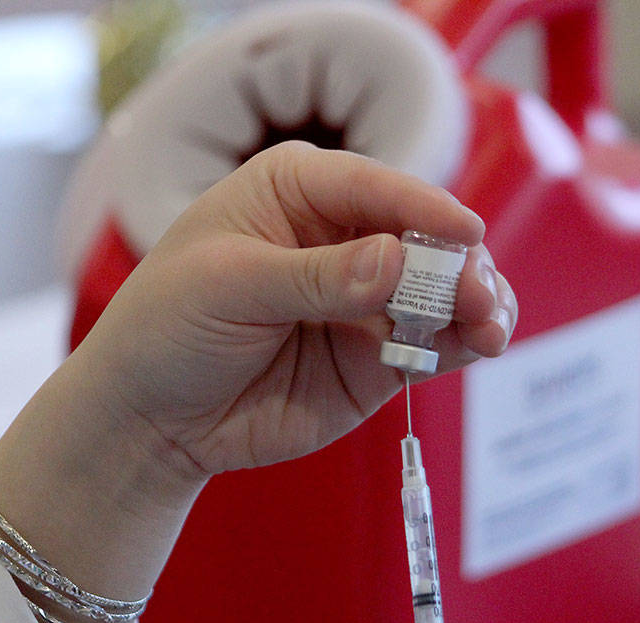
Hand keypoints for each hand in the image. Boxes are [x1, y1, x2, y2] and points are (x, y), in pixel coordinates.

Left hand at [0, 140, 516, 608]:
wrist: (151, 418)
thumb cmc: (169, 327)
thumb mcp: (229, 287)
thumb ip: (314, 278)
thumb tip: (395, 261)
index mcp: (298, 190)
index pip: (375, 187)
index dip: (424, 209)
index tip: (465, 233)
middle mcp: (344, 238)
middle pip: (424, 239)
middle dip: (459, 264)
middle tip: (476, 299)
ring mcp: (366, 301)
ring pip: (444, 291)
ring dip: (476, 303)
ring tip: (489, 326)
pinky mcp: (378, 358)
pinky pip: (436, 344)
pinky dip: (463, 343)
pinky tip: (478, 346)